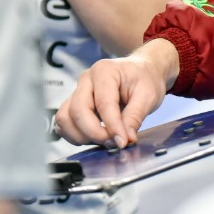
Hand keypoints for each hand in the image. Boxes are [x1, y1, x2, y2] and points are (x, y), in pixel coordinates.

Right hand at [55, 38, 177, 147]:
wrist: (143, 71)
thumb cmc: (145, 78)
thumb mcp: (149, 95)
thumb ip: (135, 117)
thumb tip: (126, 140)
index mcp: (105, 71)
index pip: (103, 103)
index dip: (112, 126)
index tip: (122, 142)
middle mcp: (86, 80)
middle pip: (77, 111)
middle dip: (94, 133)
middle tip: (114, 142)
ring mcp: (77, 91)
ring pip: (65, 118)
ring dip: (81, 135)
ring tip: (105, 140)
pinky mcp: (74, 104)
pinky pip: (65, 123)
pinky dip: (75, 135)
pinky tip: (94, 137)